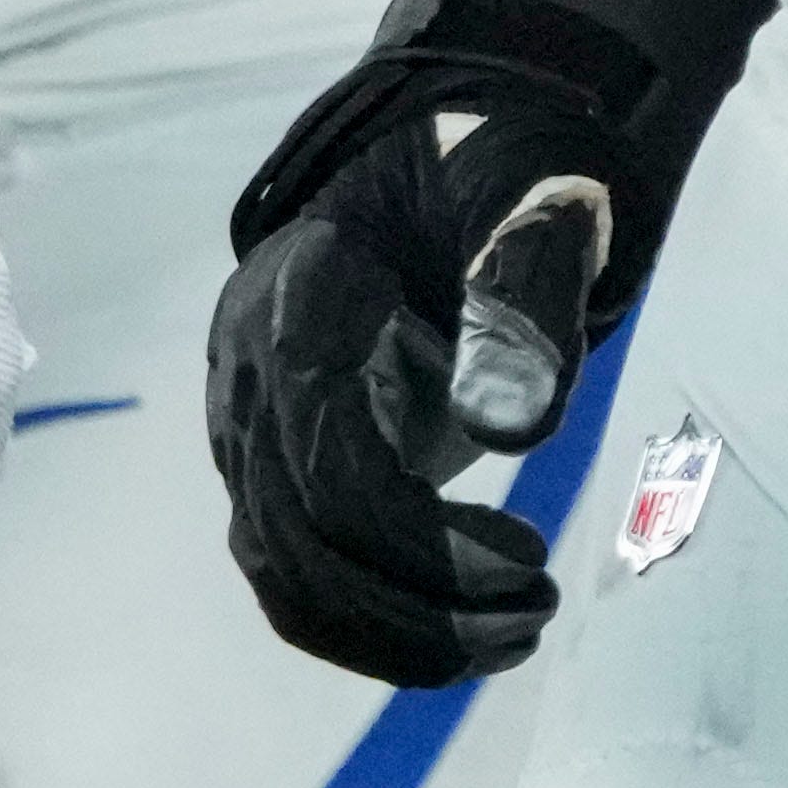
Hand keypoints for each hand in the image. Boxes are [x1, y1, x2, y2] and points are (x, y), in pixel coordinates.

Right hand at [205, 0, 787, 686]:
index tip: (531, 559)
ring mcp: (255, 415)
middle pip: (288, 538)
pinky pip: (294, 567)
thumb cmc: (493, 173)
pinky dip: (366, 621)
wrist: (449, 152)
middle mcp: (252, 369)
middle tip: (535, 613)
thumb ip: (517, 304)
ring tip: (509, 635)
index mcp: (299, 303)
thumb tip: (511, 428)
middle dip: (412, 608)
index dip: (420, 543)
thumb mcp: (526, 209)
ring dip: (387, 630)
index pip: (321, 465)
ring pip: (278, 569)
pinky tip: (459, 628)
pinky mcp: (280, 453)